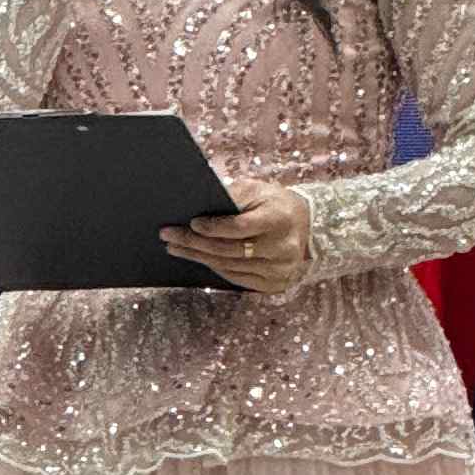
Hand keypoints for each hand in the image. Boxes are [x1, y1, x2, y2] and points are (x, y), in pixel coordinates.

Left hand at [161, 173, 314, 295]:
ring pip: (230, 267)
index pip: (239, 228)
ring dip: (199, 258)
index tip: (192, 223)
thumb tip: (198, 207)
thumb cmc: (274, 203)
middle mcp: (282, 248)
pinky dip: (215, 269)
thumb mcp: (257, 190)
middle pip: (230, 250)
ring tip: (176, 248)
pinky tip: (199, 259)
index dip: (214, 227)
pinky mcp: (275, 284)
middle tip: (170, 236)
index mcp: (278, 219)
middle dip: (195, 243)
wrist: (304, 224)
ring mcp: (279, 270)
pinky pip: (237, 279)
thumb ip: (232, 197)